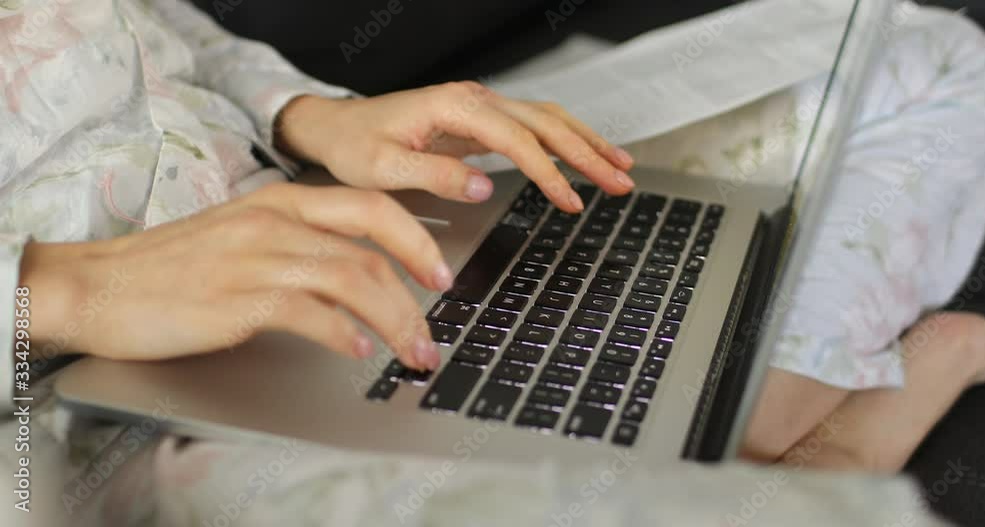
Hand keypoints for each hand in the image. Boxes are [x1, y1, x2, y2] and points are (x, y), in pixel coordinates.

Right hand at [20, 184, 448, 370]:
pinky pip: (306, 310)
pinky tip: (357, 351)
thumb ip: (298, 245)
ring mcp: (256, 258)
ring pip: (351, 278)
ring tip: (411, 352)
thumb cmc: (171, 267)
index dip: (417, 237)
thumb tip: (355, 277)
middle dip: (418, 285)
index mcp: (281, 201)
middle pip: (372, 242)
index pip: (369, 205)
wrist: (98, 284)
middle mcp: (275, 222)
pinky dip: (341, 332)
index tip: (442, 271)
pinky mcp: (236, 298)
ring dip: (394, 320)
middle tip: (436, 325)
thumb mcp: (243, 236)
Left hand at [274, 82, 635, 212]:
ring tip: (621, 168)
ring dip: (586, 143)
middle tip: (621, 182)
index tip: (571, 200)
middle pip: (546, 123)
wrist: (337, 128)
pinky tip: (586, 154)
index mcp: (453, 107)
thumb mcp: (383, 168)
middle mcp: (474, 100)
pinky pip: (534, 126)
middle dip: (588, 153)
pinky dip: (566, 140)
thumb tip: (483, 184)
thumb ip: (434, 174)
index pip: (517, 140)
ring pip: (548, 119)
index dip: (548, 171)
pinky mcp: (481, 120)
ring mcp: (481, 107)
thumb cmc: (355, 147)